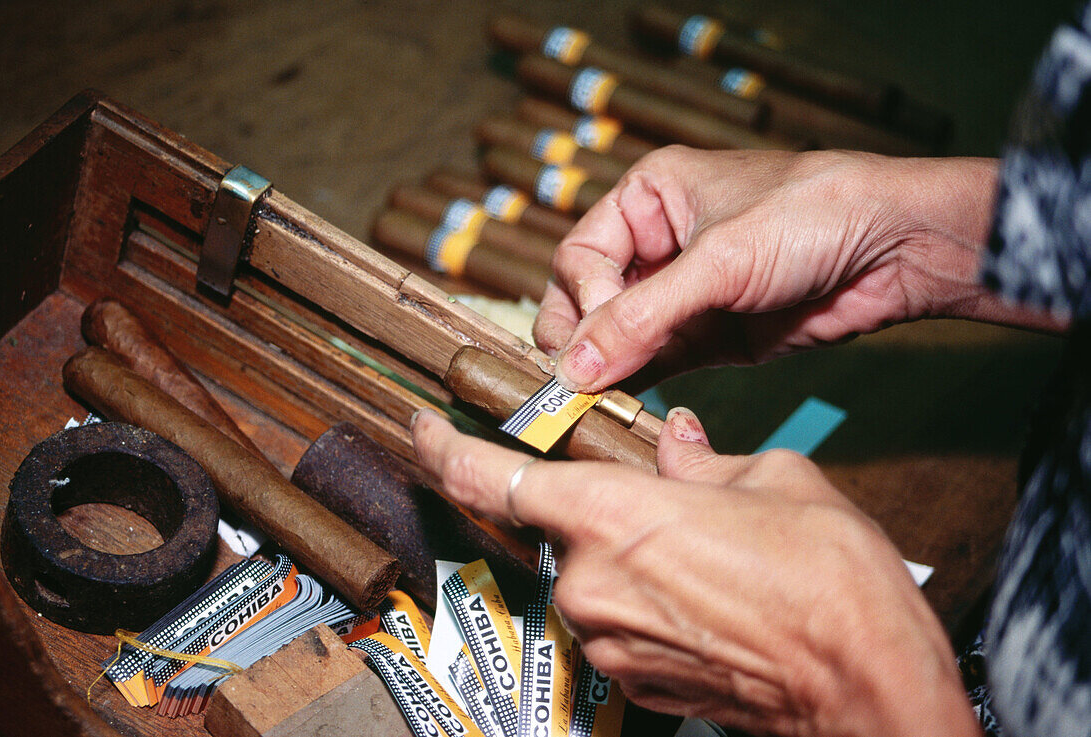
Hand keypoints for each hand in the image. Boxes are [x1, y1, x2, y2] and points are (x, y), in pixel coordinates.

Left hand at [411, 408, 980, 736]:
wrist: (867, 688)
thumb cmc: (830, 581)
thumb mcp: (773, 480)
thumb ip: (702, 460)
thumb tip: (675, 444)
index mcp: (613, 514)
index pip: (491, 478)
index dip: (445, 450)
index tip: (425, 428)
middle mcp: (592, 582)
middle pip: (560, 527)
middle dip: (599, 510)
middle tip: (665, 508)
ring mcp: (606, 639)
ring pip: (592, 575)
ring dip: (629, 557)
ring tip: (705, 557)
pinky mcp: (630, 678)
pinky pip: (616, 620)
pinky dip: (644, 599)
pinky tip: (706, 595)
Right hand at [535, 147, 1009, 391]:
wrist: (898, 248)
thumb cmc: (814, 215)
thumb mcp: (719, 261)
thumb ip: (642, 317)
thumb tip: (575, 367)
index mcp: (649, 197)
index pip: (581, 257)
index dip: (581, 302)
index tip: (587, 346)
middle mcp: (659, 243)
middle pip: (590, 300)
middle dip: (583, 341)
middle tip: (577, 384)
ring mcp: (684, 293)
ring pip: (620, 337)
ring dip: (608, 369)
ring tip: (595, 402)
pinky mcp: (710, 335)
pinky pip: (658, 362)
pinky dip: (640, 383)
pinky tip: (625, 402)